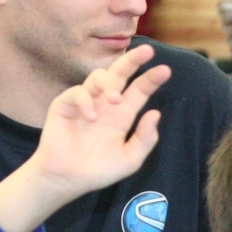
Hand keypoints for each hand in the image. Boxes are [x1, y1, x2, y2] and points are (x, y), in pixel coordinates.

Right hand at [0, 47, 170, 231]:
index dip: (151, 79)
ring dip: (109, 83)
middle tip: (148, 51)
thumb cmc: (98, 171)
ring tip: (115, 100)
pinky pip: (77, 92)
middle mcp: (105, 104)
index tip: (166, 70)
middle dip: (133, 60)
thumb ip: (145, 139)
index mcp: (122, 115)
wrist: (67, 180)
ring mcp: (85, 102)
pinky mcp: (65, 105)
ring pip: (98, 77)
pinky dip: (85, 100)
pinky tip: (91, 117)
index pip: (139, 91)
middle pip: (120, 74)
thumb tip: (156, 113)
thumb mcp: (129, 159)